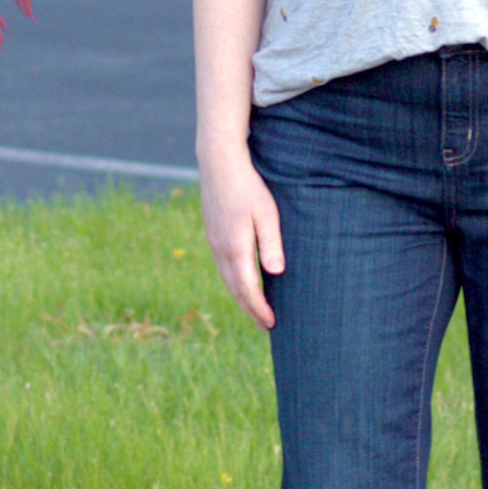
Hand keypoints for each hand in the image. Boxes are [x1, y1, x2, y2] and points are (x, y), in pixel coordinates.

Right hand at [199, 149, 283, 327]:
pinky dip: (233, 282)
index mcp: (235, 248)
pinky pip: (222, 267)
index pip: (247, 289)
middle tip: (265, 326)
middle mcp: (220, 249)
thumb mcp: (267, 212)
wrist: (218, 162)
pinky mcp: (212, 234)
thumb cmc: (248, 185)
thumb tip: (275, 273)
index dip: (259, 309)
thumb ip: (271, 243)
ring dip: (241, 297)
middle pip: (235, 290)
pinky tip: (242, 282)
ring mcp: (213, 242)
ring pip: (226, 279)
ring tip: (255, 310)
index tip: (271, 324)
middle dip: (250, 310)